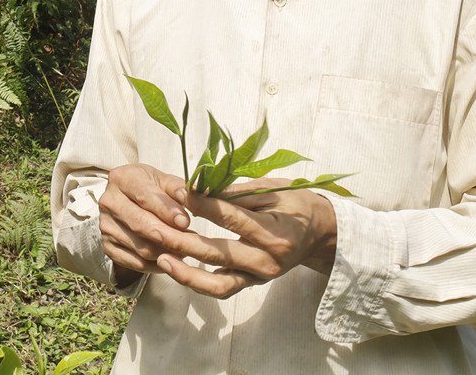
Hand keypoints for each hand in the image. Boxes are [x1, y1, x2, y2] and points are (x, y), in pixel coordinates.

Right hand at [98, 163, 197, 282]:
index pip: (144, 196)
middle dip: (169, 236)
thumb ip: (180, 188)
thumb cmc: (150, 189)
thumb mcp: (164, 181)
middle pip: (141, 224)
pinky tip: (173, 258)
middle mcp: (109, 202)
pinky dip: (159, 265)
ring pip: (142, 247)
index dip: (166, 210)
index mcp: (122, 178)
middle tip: (191, 242)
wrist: (127, 201)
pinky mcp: (108, 247)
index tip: (185, 221)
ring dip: (168, 252)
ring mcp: (106, 226)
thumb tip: (201, 191)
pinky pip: (137, 264)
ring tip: (186, 249)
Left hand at [155, 179, 337, 298]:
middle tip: (155, 227)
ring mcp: (260, 277)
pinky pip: (221, 290)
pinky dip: (196, 282)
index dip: (203, 204)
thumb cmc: (296, 205)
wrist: (320, 234)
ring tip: (159, 256)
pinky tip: (174, 267)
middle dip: (183, 240)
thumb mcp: (272, 191)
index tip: (178, 191)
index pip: (232, 218)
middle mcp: (268, 261)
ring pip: (216, 281)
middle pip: (218, 253)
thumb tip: (199, 186)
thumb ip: (236, 192)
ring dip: (185, 270)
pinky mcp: (253, 284)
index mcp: (275, 233)